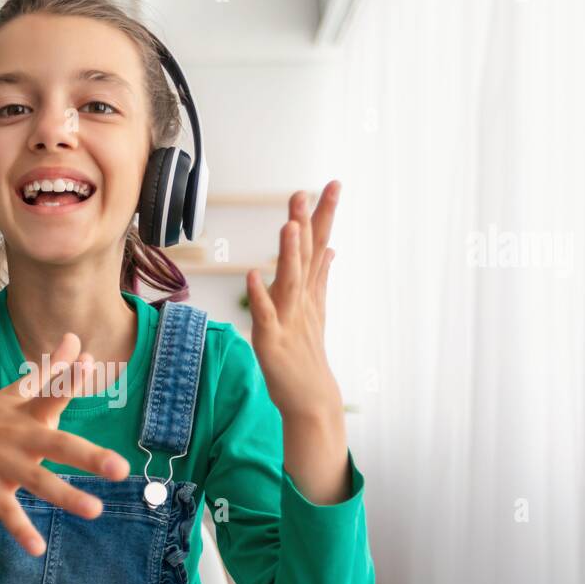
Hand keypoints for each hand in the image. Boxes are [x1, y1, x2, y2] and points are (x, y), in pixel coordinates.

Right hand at [0, 332, 129, 555]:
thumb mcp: (15, 393)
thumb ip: (52, 372)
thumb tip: (78, 340)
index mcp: (28, 414)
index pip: (51, 393)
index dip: (69, 379)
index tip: (88, 363)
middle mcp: (18, 437)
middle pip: (56, 445)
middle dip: (88, 456)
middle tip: (121, 468)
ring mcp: (1, 463)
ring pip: (38, 482)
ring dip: (65, 496)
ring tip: (95, 510)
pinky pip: (6, 510)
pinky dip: (20, 529)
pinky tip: (36, 548)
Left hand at [246, 180, 345, 422]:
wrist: (312, 400)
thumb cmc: (308, 355)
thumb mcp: (315, 311)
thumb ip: (320, 277)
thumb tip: (330, 247)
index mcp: (310, 292)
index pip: (319, 246)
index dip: (325, 215)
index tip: (332, 183)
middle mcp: (302, 301)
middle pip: (305, 258)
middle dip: (305, 224)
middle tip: (306, 192)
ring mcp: (289, 321)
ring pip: (289, 282)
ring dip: (288, 254)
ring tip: (288, 225)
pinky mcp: (272, 341)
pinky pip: (265, 316)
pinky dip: (259, 296)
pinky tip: (252, 275)